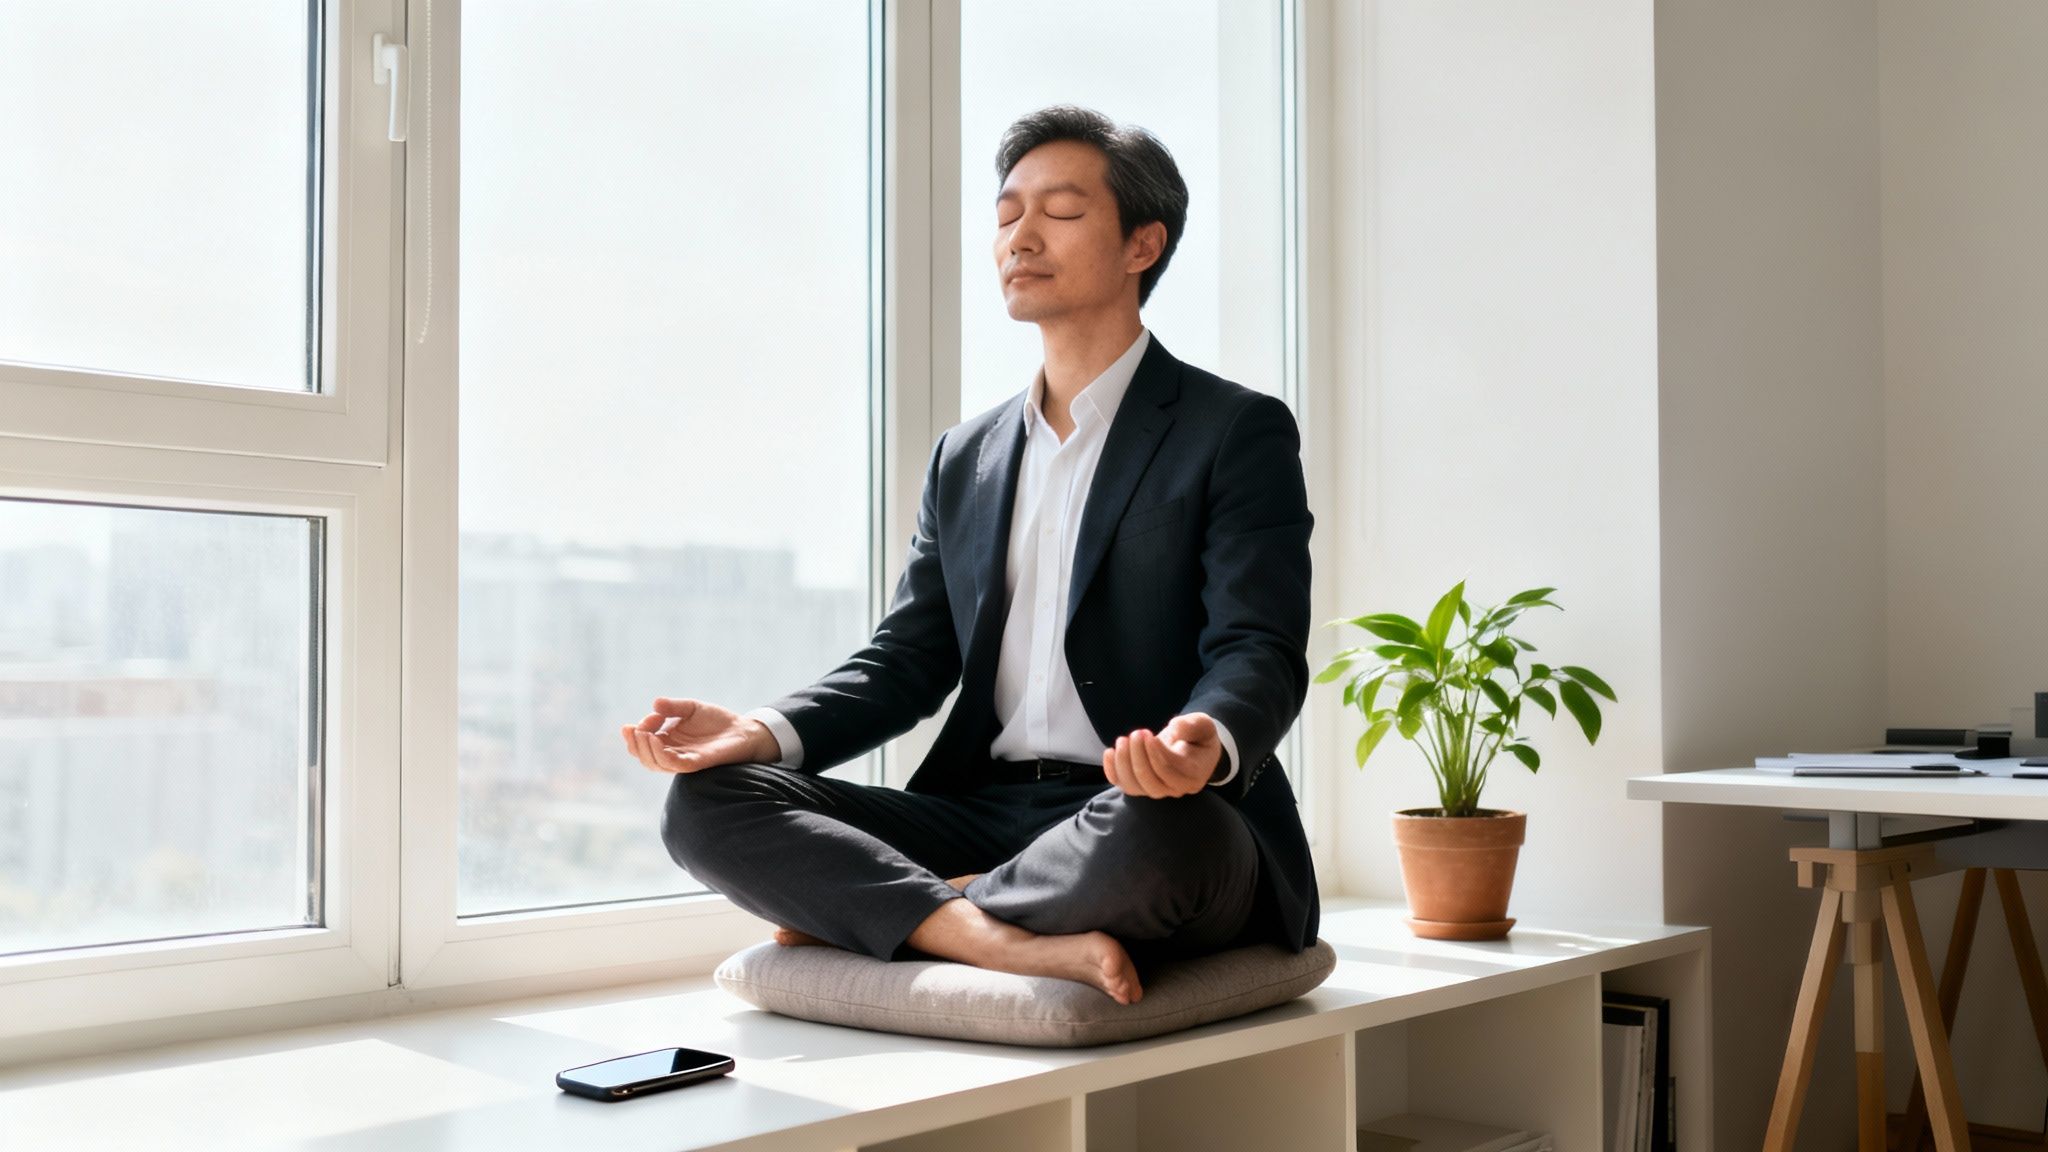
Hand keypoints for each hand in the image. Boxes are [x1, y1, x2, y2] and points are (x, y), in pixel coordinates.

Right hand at [619, 697, 777, 774]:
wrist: (744, 729)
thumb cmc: (717, 721)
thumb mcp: (691, 708)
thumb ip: (673, 707)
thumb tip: (654, 704)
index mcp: (669, 741)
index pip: (644, 743)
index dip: (637, 733)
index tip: (645, 718)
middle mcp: (674, 753)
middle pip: (645, 757)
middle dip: (634, 744)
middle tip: (634, 729)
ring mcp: (684, 759)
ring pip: (656, 763)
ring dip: (645, 750)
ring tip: (644, 734)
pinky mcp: (698, 762)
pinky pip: (676, 764)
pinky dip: (663, 755)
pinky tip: (657, 740)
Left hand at [1101, 712, 1222, 797]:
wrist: (1194, 748)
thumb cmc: (1198, 736)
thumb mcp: (1203, 725)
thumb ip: (1192, 725)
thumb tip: (1175, 728)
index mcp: (1193, 774)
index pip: (1169, 772)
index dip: (1155, 754)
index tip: (1147, 734)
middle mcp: (1176, 788)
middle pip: (1151, 783)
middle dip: (1138, 758)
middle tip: (1137, 733)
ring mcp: (1158, 789)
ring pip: (1135, 787)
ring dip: (1124, 763)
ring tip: (1123, 739)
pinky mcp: (1141, 785)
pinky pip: (1123, 785)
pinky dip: (1112, 771)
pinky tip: (1109, 751)